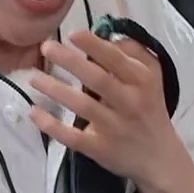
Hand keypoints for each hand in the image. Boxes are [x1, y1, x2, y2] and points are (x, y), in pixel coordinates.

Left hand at [28, 30, 190, 187]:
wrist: (159, 159)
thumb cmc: (149, 109)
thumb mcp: (151, 77)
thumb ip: (133, 53)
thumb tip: (105, 34)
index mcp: (142, 81)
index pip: (117, 59)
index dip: (94, 45)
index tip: (72, 34)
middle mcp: (130, 103)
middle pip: (98, 79)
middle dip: (70, 61)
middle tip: (46, 47)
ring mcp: (114, 128)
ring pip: (83, 106)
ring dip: (55, 89)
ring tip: (33, 77)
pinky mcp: (100, 149)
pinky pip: (72, 137)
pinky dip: (51, 125)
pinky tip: (34, 112)